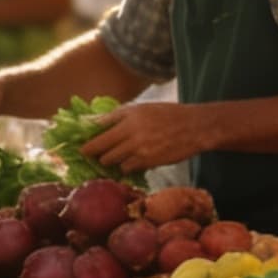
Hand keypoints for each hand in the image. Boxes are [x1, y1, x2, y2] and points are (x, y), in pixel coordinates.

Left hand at [79, 101, 214, 171]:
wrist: (195, 127)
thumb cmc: (167, 115)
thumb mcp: (141, 108)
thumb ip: (116, 116)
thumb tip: (93, 124)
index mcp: (128, 118)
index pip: (98, 134)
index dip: (88, 145)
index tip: (82, 149)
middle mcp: (132, 134)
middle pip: (102, 151)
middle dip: (97, 155)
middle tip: (97, 155)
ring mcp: (140, 150)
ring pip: (113, 162)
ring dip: (112, 161)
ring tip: (116, 157)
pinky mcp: (148, 162)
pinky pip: (127, 169)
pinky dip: (126, 166)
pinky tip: (131, 161)